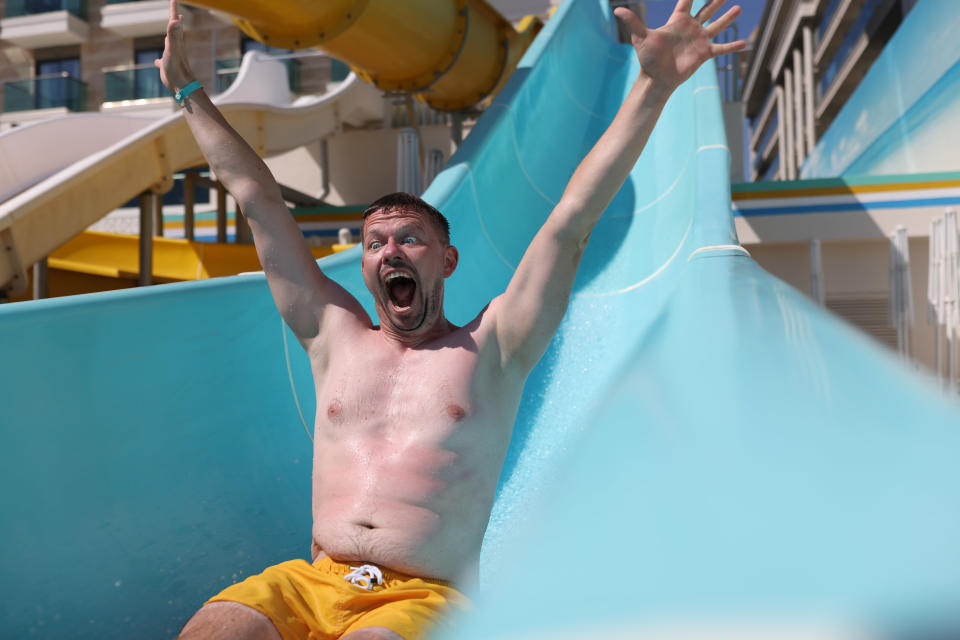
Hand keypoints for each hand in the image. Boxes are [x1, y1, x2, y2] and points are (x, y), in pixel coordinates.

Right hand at [154, 0, 195, 90]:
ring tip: (171, 31)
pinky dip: (159, 60)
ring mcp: (171, 56)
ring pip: (170, 42)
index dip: (173, 10)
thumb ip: (174, 35)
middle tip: (175, 10)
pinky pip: (162, 60)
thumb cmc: (177, 68)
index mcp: (176, 41)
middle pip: (175, 29)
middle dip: (174, 18)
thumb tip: (176, 20)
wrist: (182, 86)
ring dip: (170, 34)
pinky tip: (157, 61)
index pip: (174, 22)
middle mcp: (175, 46)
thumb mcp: (173, 49)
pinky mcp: (167, 66)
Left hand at [614, 0, 745, 92]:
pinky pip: (721, 49)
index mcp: (678, 21)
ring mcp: (699, 40)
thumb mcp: (641, 37)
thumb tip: (616, 9)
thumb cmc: (648, 58)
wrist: (657, 78)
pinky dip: (732, 47)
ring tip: (739, 8)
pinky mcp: (704, 54)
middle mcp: (690, 28)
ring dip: (727, 18)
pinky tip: (744, 43)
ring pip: (717, 25)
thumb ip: (633, 22)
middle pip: (706, 9)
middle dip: (716, 0)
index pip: (687, 0)